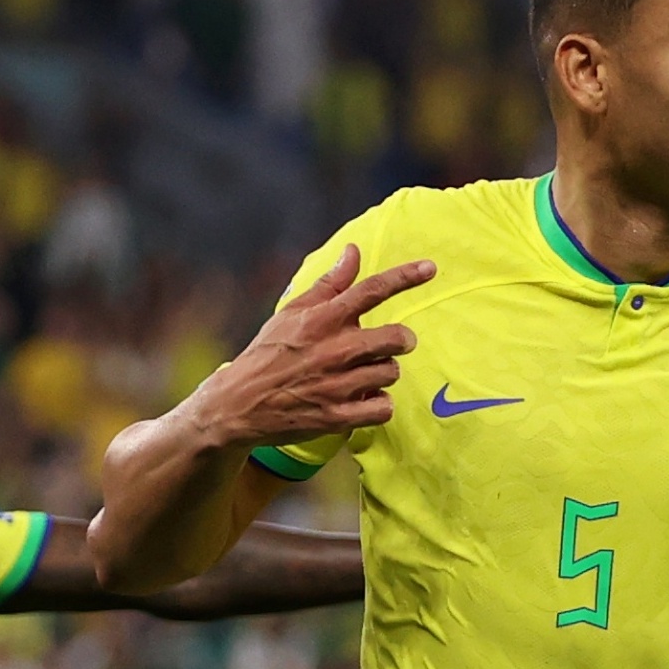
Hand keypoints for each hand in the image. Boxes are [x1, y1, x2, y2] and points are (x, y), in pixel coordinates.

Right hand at [194, 245, 435, 450]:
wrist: (237, 405)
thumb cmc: (268, 354)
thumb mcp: (292, 313)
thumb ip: (329, 284)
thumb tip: (353, 251)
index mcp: (323, 319)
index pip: (372, 290)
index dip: (405, 276)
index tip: (430, 268)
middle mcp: (334, 350)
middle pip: (396, 338)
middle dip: (401, 340)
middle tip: (391, 344)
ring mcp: (337, 385)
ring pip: (390, 373)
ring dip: (383, 373)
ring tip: (364, 375)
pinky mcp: (337, 417)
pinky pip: (382, 408)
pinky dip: (378, 404)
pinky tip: (364, 400)